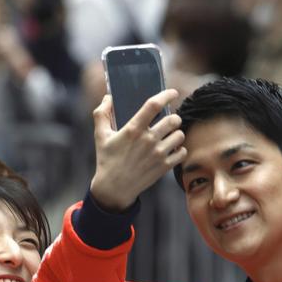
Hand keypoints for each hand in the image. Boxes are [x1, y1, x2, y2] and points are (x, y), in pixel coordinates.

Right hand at [89, 90, 185, 211]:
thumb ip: (101, 114)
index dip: (166, 95)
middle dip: (173, 118)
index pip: (154, 105)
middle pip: (174, 120)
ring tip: (169, 136)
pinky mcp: (164, 167)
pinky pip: (182, 152)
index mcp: (133, 130)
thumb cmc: (107, 160)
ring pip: (180, 135)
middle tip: (168, 121)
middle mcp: (148, 140)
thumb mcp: (100, 136)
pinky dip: (179, 150)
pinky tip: (171, 150)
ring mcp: (158, 154)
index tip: (172, 93)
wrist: (114, 189)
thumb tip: (107, 98)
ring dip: (176, 134)